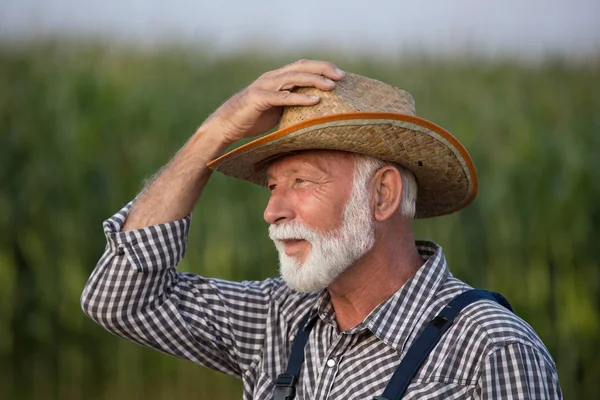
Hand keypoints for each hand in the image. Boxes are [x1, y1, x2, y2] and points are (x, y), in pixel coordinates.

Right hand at [202, 59, 345, 144]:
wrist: (226, 125)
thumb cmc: (253, 118)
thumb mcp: (278, 110)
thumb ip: (293, 105)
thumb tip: (316, 111)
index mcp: (278, 78)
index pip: (303, 66)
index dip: (322, 67)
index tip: (340, 74)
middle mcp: (272, 77)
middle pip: (301, 67)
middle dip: (323, 69)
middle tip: (341, 76)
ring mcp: (265, 86)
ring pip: (294, 78)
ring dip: (314, 81)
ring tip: (331, 86)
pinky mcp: (259, 98)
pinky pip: (283, 97)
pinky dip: (300, 98)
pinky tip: (315, 101)